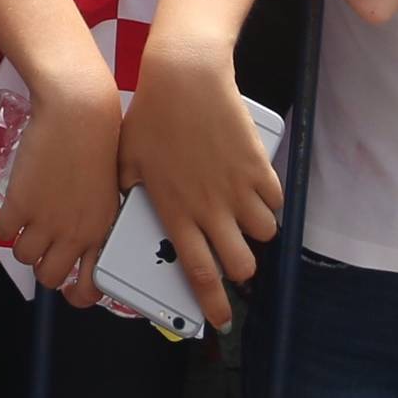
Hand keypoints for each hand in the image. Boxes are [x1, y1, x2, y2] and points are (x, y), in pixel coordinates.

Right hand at [0, 62, 123, 304]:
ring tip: (27, 220)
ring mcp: (46, 220)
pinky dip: (4, 224)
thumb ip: (95, 218)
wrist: (77, 111)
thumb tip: (81, 234)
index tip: (67, 288)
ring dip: (22, 242)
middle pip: (49, 278)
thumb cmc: (97, 140)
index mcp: (100, 231)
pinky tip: (13, 206)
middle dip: (43, 265)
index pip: (89, 287)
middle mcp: (74, 233)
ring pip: (24, 257)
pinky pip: (3, 233)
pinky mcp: (21, 203)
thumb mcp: (107, 189)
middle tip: (41, 246)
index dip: (75, 294)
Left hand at [117, 36, 281, 332]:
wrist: (184, 78)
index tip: (221, 320)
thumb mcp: (127, 158)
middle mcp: (210, 209)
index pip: (199, 273)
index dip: (212, 305)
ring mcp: (237, 188)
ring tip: (243, 215)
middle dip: (241, 269)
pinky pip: (275, 199)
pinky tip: (255, 187)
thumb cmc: (150, 115)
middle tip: (234, 254)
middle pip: (241, 265)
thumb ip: (128, 190)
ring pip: (263, 234)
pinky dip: (268, 199)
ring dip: (256, 230)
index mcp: (176, 212)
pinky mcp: (257, 166)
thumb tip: (123, 205)